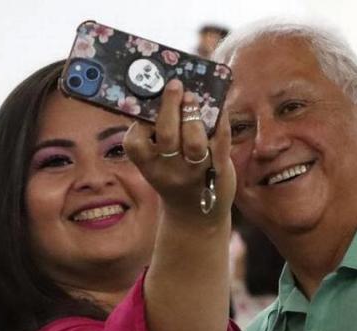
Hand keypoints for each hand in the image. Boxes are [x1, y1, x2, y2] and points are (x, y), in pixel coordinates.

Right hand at [124, 79, 235, 218]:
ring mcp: (196, 171)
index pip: (135, 145)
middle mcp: (170, 171)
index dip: (138, 124)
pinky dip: (220, 121)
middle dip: (170, 107)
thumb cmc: (174, 181)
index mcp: (150, 167)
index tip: (144, 108)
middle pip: (167, 136)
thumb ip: (155, 140)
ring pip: (194, 141)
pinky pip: (220, 141)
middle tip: (175, 86)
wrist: (195, 218)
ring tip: (193, 97)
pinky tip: (218, 107)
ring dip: (193, 115)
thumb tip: (161, 97)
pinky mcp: (219, 169)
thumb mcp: (157, 166)